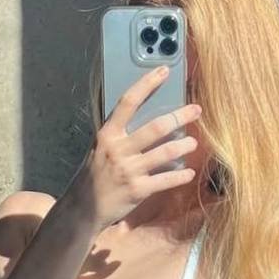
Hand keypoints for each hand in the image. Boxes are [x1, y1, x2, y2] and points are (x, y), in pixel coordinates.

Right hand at [66, 66, 200, 230]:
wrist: (83, 208)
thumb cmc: (94, 176)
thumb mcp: (100, 149)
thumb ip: (119, 135)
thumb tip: (144, 118)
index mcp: (108, 134)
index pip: (128, 102)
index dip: (147, 84)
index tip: (164, 71)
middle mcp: (118, 149)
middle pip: (156, 127)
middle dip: (180, 117)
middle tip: (196, 110)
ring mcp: (128, 170)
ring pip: (166, 152)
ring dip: (184, 145)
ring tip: (193, 143)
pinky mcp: (137, 190)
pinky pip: (166, 180)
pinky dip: (181, 176)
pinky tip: (189, 173)